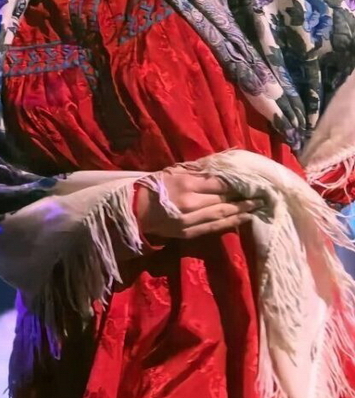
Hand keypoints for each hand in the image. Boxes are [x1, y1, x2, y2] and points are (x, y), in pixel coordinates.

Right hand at [135, 169, 263, 240]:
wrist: (132, 211)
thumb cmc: (152, 187)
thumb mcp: (172, 172)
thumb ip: (195, 169)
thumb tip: (220, 164)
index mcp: (186, 184)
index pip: (220, 183)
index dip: (239, 183)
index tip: (255, 181)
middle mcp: (191, 203)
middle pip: (224, 199)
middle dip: (245, 196)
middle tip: (264, 193)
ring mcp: (190, 220)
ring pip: (222, 215)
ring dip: (242, 211)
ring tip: (259, 206)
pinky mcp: (189, 233)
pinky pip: (213, 228)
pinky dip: (230, 223)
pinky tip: (242, 218)